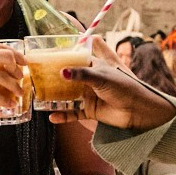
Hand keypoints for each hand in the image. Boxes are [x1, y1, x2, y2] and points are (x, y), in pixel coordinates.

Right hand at [0, 38, 23, 107]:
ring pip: (2, 78)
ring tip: (17, 93)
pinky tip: (8, 104)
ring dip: (14, 87)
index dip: (15, 55)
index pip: (0, 46)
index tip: (22, 63)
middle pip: (6, 58)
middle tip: (21, 77)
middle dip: (18, 69)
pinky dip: (3, 100)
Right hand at [47, 40, 175, 130]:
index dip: (61, 59)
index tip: (44, 58)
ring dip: (55, 99)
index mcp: (93, 67)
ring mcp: (89, 96)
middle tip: (36, 80)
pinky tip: (52, 117)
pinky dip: (63, 116)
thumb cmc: (124, 87)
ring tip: (40, 99)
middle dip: (53, 80)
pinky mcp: (90, 111)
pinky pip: (73, 113)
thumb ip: (80, 74)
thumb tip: (61, 71)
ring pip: (67, 97)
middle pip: (67, 80)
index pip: (74, 60)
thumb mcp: (101, 76)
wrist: (139, 111)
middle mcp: (89, 81)